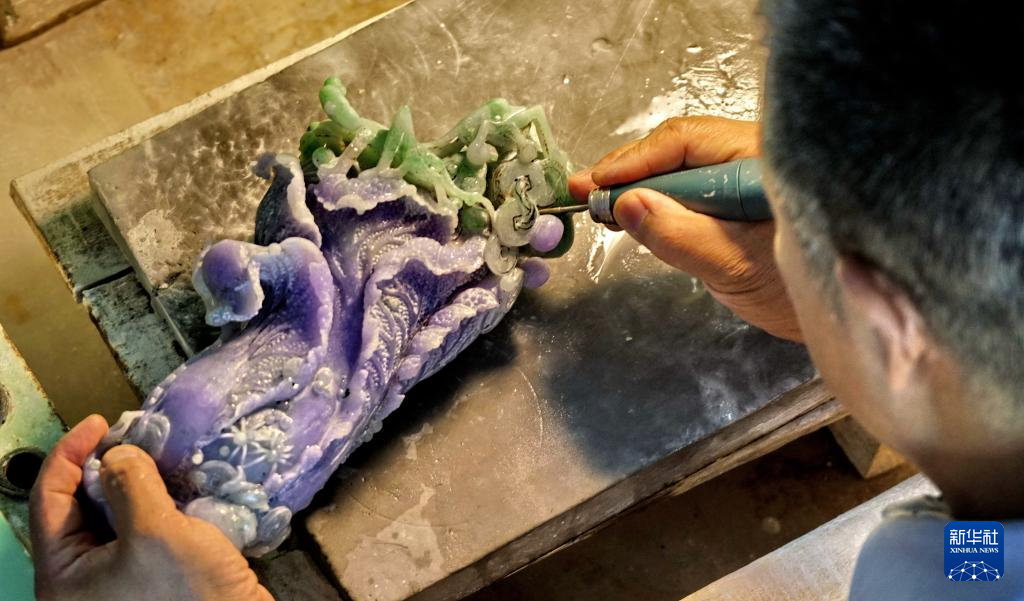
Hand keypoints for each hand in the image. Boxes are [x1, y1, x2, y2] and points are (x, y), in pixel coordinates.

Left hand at [30, 415, 272, 600]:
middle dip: (103, 465)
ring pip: (111, 513)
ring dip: (132, 480)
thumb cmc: (189, 592)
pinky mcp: (147, 573)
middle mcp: (81, 578)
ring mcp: (114, 577)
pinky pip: (138, 526)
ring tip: (152, 452)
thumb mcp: (155, 531)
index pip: (48, 500)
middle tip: (130, 435)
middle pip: (77, 505)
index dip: (70, 454)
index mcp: (63, 576)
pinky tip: (171, 481)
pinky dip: (151, 499)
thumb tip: (118, 453)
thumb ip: (129, 483)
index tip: (100, 422)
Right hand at [569, 117, 801, 340]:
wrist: (844, 321)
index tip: (596, 183)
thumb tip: (626, 204)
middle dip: (631, 172)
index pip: (685, 141)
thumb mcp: (735, 264)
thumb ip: (681, 234)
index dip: (634, 160)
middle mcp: (754, 159)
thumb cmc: (801, 291)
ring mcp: (747, 181)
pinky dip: (660, 204)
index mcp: (762, 157)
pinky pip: (692, 194)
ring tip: (602, 204)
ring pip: (682, 172)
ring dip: (641, 188)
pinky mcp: (740, 206)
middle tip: (586, 192)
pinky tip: (636, 214)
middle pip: (680, 151)